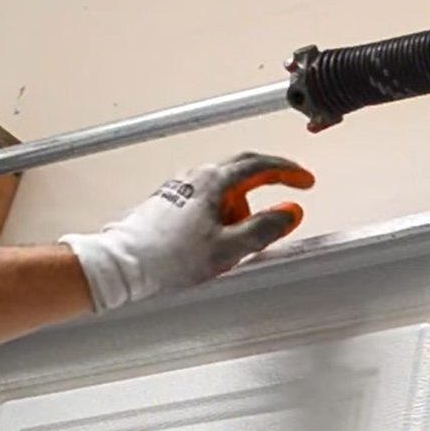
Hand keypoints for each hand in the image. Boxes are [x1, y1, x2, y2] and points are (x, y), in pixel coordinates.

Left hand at [60, 152, 314, 311]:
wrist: (124, 263)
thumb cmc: (169, 257)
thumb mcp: (229, 248)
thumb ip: (265, 229)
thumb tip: (291, 213)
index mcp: (213, 183)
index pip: (260, 167)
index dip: (288, 172)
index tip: (305, 180)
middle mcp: (195, 178)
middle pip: (242, 171)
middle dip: (267, 184)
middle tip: (285, 195)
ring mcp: (181, 188)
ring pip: (224, 190)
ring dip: (241, 209)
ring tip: (237, 244)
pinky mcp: (170, 203)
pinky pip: (207, 202)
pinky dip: (222, 216)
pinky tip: (215, 243)